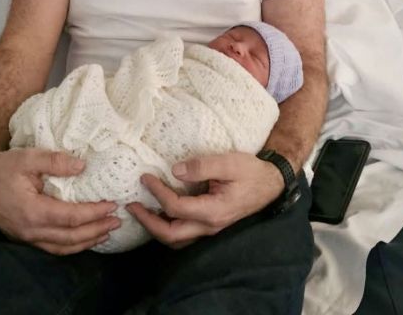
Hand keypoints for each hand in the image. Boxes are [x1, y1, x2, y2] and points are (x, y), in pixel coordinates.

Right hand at [0, 147, 120, 254]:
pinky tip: (83, 239)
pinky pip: (52, 247)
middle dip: (96, 230)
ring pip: (62, 247)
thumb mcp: (28, 157)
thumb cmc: (2, 168)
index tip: (112, 205)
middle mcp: (31, 230)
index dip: (94, 213)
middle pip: (70, 237)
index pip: (71, 218)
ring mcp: (27, 236)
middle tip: (117, 221)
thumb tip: (82, 166)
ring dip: (87, 242)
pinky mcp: (25, 236)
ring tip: (106, 233)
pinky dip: (71, 246)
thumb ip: (55, 161)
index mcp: (33, 211)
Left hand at [126, 152, 283, 248]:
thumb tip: (175, 170)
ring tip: (141, 211)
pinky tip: (160, 212)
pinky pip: (183, 233)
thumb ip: (202, 166)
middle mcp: (209, 225)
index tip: (145, 177)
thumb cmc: (251, 171)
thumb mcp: (229, 162)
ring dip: (155, 228)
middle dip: (147, 221)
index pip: (176, 208)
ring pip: (176, 239)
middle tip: (131, 205)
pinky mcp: (210, 224)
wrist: (271, 184)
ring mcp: (210, 228)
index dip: (157, 193)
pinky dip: (167, 226)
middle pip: (170, 234)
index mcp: (213, 210)